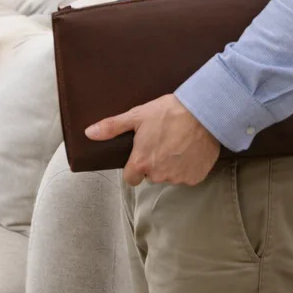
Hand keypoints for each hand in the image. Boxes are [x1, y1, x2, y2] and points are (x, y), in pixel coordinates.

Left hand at [87, 94, 220, 186]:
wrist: (203, 113)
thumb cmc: (168, 113)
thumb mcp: (136, 116)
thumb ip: (111, 127)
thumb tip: (89, 133)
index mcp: (142, 162)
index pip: (131, 179)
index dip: (134, 168)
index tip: (140, 156)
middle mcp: (159, 174)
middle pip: (151, 176)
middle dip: (153, 164)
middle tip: (160, 143)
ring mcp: (179, 177)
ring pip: (169, 176)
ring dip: (170, 166)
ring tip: (176, 144)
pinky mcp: (196, 177)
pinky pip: (187, 176)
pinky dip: (187, 167)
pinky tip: (189, 150)